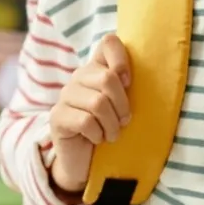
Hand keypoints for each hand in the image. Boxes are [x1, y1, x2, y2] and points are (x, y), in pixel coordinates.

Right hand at [47, 34, 131, 194]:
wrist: (87, 162)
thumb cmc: (110, 130)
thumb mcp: (123, 106)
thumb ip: (128, 87)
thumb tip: (146, 73)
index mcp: (97, 68)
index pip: (108, 42)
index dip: (122, 59)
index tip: (128, 83)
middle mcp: (78, 77)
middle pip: (107, 78)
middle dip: (122, 105)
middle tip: (124, 121)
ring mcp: (65, 96)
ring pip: (97, 103)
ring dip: (112, 125)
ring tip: (112, 134)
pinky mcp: (57, 116)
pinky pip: (85, 121)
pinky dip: (98, 134)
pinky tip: (97, 139)